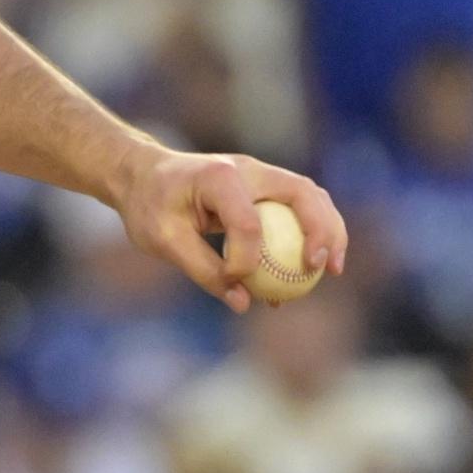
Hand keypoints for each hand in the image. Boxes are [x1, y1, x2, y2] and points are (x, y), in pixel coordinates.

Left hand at [111, 147, 348, 312]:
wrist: (140, 176)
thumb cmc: (148, 205)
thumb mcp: (162, 240)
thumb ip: (203, 270)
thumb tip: (243, 302)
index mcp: (218, 176)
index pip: (247, 221)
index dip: (246, 258)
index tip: (234, 279)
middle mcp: (247, 169)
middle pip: (303, 193)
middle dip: (323, 231)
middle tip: (325, 269)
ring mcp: (260, 176)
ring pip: (311, 198)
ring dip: (328, 232)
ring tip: (331, 270)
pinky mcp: (265, 190)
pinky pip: (298, 211)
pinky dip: (310, 236)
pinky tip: (310, 270)